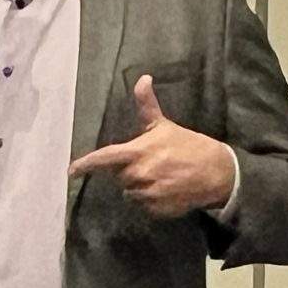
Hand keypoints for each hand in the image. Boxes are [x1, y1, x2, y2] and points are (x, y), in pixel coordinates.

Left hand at [68, 75, 235, 217]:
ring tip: (160, 175)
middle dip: (128, 170)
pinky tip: (166, 188)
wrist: (217, 172)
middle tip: (148, 162)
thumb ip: (147, 105)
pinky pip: (144, 206)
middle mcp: (140, 174)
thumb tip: (142, 78)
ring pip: (130, 192)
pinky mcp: (158, 209)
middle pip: (119, 176)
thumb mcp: (164, 125)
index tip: (71, 171)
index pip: (106, 158)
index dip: (87, 164)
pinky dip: (150, 199)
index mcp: (139, 152)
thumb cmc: (187, 145)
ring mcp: (149, 193)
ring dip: (139, 185)